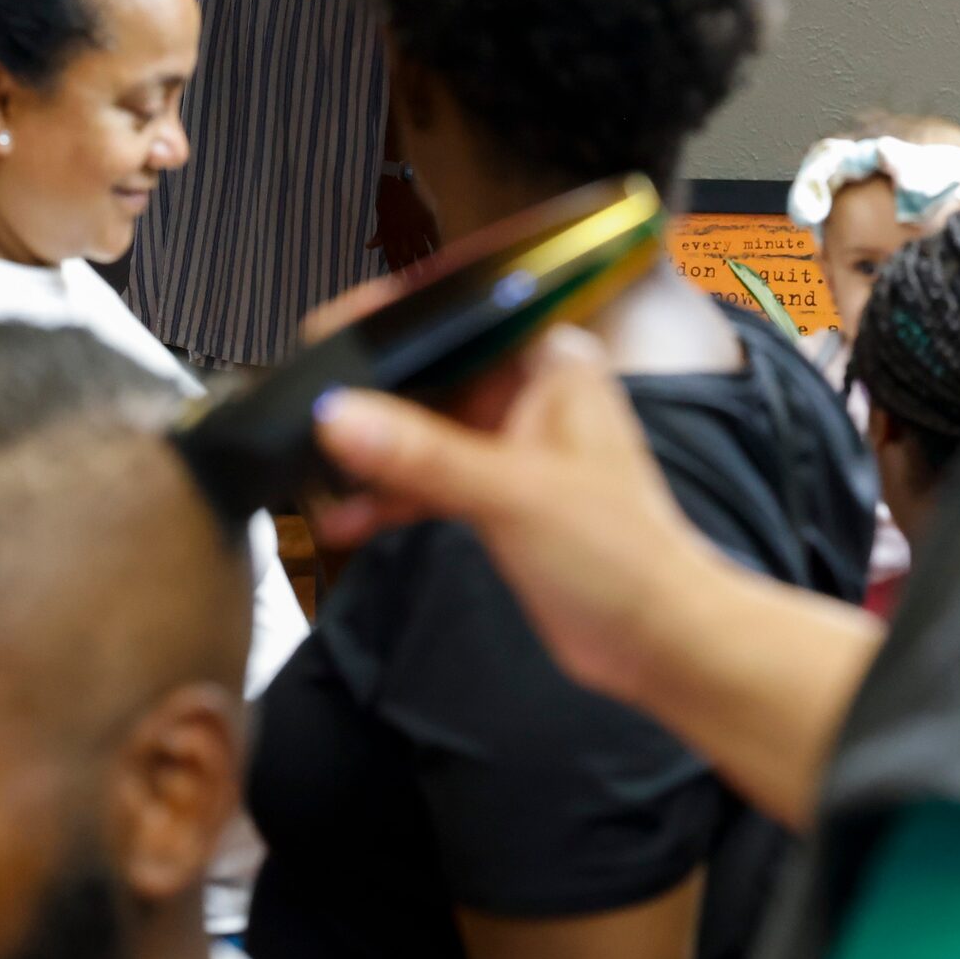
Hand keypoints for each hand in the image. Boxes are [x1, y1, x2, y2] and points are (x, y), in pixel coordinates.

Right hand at [311, 327, 715, 706]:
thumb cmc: (622, 555)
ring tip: (311, 474)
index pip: (456, 318)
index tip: (326, 336)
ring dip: (372, 457)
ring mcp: (510, 445)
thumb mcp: (512, 493)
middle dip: (368, 400)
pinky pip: (427, 481)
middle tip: (301, 413)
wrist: (657, 639)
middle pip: (430, 375)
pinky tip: (344, 519)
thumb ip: (422, 453)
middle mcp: (527, 392)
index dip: (390, 323)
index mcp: (550, 362)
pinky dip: (389, 498)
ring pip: (421, 432)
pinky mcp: (497, 496)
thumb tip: (339, 413)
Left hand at [368, 173, 439, 272]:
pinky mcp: (428, 219)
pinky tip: (440, 260)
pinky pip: (434, 238)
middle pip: (405, 257)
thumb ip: (380, 231)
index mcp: (388, 231)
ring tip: (426, 277)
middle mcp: (400, 232)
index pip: (391, 256)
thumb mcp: (381, 213)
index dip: (395, 269)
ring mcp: (415, 226)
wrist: (398, 174)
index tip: (398, 281)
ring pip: (419, 251)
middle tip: (414, 284)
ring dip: (422, 265)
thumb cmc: (388, 193)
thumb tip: (370, 246)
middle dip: (409, 271)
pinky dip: (437, 250)